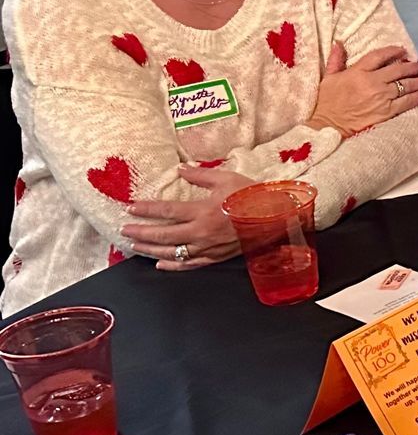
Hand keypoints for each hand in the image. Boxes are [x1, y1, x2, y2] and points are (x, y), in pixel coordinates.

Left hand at [122, 166, 253, 269]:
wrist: (275, 217)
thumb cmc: (252, 196)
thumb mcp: (226, 179)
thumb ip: (200, 175)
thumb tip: (180, 169)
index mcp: (202, 211)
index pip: (167, 212)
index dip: (147, 210)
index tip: (131, 208)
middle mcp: (201, 233)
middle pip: (164, 235)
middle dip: (142, 232)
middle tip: (125, 230)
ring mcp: (207, 248)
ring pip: (172, 252)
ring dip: (151, 249)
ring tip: (135, 244)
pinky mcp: (215, 257)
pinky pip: (189, 264)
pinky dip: (173, 265)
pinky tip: (160, 263)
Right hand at [307, 42, 417, 135]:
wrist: (327, 127)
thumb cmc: (326, 103)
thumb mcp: (328, 78)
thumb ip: (336, 60)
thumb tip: (339, 43)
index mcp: (357, 72)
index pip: (380, 56)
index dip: (394, 51)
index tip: (403, 50)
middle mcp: (371, 82)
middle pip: (398, 69)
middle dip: (413, 67)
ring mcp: (380, 97)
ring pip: (406, 85)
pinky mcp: (386, 112)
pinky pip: (407, 102)